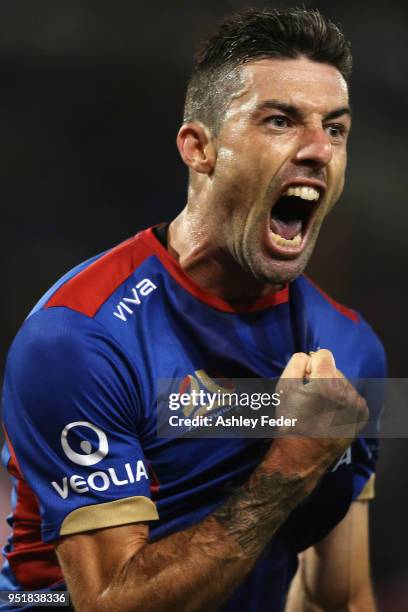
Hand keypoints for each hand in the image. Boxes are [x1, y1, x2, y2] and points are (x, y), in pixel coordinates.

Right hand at [264, 349, 367, 479]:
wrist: (302, 455)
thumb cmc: (291, 422)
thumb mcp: (284, 387)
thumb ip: (297, 362)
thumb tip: (310, 357)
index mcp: (326, 382)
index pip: (323, 354)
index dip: (309, 365)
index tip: (304, 380)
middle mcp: (346, 391)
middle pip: (333, 369)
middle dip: (321, 377)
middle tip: (309, 398)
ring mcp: (356, 405)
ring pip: (342, 383)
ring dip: (331, 389)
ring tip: (319, 409)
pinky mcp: (361, 416)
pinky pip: (351, 397)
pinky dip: (341, 401)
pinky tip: (329, 414)